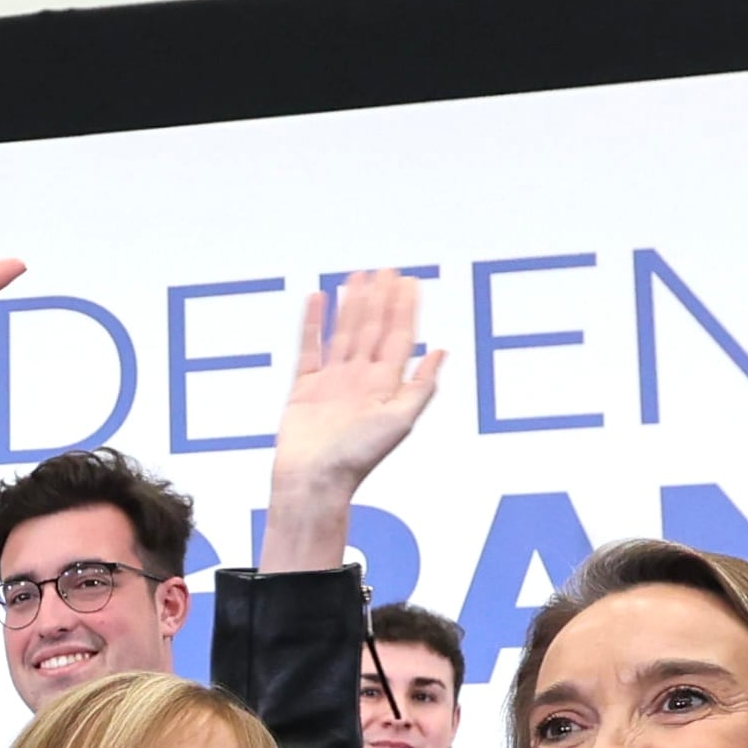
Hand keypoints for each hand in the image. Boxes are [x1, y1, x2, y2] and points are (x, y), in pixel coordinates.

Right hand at [260, 269, 444, 571]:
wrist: (313, 478)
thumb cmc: (356, 457)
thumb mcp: (400, 421)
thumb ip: (420, 386)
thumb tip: (442, 351)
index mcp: (385, 386)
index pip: (399, 338)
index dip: (404, 309)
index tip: (408, 282)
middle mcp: (360, 380)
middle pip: (373, 330)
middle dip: (380, 299)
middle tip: (386, 270)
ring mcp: (332, 381)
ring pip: (344, 333)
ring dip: (352, 304)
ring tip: (357, 277)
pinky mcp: (304, 387)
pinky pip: (309, 347)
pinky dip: (313, 323)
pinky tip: (319, 300)